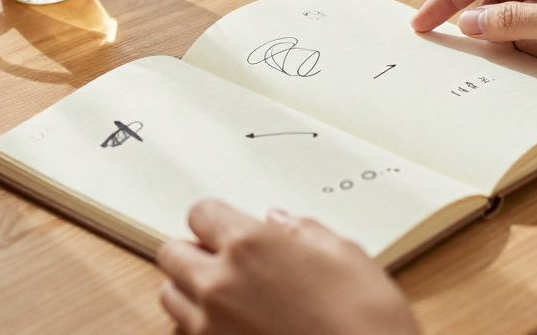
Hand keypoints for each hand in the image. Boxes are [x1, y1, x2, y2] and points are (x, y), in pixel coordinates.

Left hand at [156, 200, 418, 334]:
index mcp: (249, 245)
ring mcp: (209, 327)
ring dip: (190, 292)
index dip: (217, 220)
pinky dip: (198, 329)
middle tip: (224, 261)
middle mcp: (219, 284)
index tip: (229, 229)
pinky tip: (231, 328)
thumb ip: (304, 232)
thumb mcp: (346, 256)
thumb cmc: (366, 321)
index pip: (201, 213)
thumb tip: (281, 223)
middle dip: (194, 252)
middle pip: (172, 253)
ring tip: (227, 298)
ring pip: (170, 297)